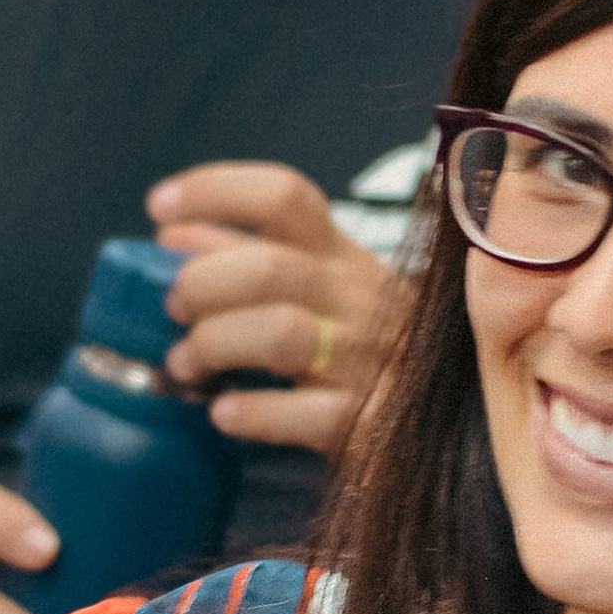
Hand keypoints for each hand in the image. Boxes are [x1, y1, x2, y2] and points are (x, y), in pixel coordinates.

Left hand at [150, 166, 406, 460]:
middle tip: (176, 311)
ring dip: (216, 344)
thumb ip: (246, 257)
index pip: (284, 197)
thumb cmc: (362, 341)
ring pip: (282, 332)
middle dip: (202, 285)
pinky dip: (254, 413)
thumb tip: (174, 236)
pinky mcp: (369, 422)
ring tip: (187, 365)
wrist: (452, 413)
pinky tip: (224, 414)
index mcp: (340, 255)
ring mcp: (366, 360)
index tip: (159, 206)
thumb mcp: (316, 287)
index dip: (216, 190)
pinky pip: (308, 414)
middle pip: (270, 267)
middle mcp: (357, 297)